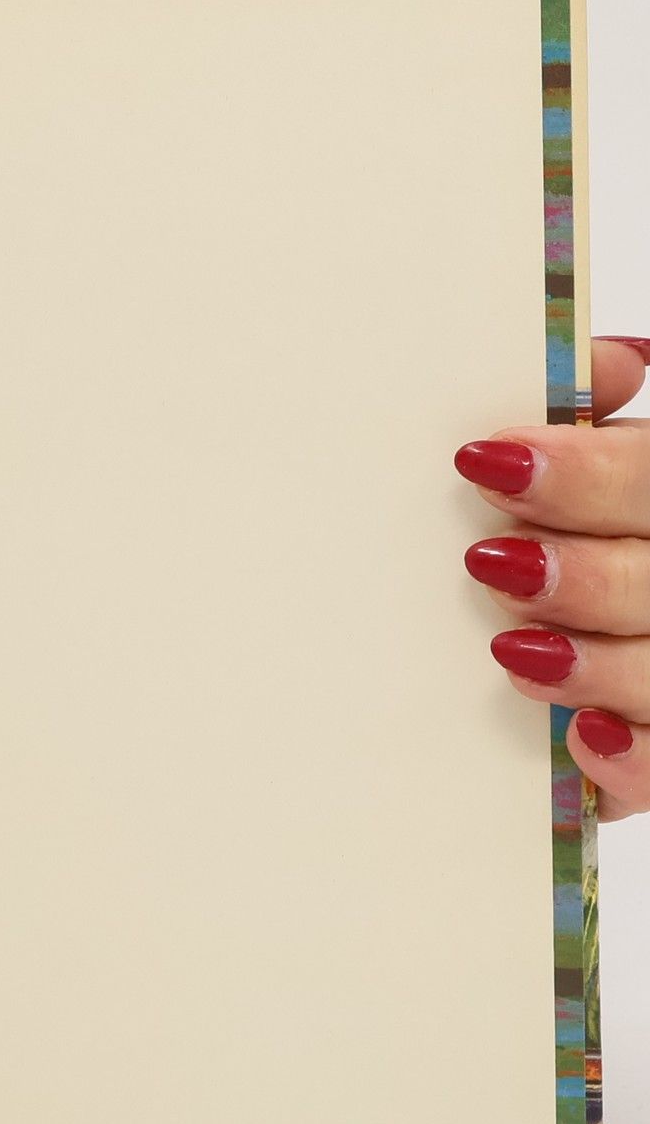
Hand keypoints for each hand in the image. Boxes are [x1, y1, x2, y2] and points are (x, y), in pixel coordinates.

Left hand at [459, 336, 649, 820]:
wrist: (613, 612)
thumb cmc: (604, 529)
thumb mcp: (615, 467)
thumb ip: (598, 423)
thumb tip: (600, 364)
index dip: (588, 474)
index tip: (490, 463)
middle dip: (583, 573)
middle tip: (493, 561)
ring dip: (593, 662)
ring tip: (512, 648)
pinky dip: (633, 759)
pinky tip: (582, 738)